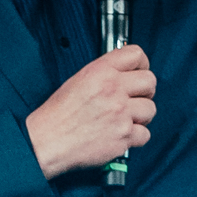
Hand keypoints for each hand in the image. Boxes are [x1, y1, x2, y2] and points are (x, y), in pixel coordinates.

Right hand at [26, 45, 153, 177]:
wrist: (46, 142)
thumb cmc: (57, 116)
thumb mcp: (77, 81)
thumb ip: (104, 74)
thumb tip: (125, 76)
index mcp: (100, 71)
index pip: (137, 54)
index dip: (142, 65)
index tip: (139, 73)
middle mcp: (113, 89)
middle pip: (150, 82)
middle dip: (144, 92)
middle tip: (133, 101)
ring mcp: (120, 113)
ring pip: (151, 110)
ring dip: (141, 117)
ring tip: (124, 121)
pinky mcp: (124, 136)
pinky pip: (145, 135)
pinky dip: (135, 138)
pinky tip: (120, 136)